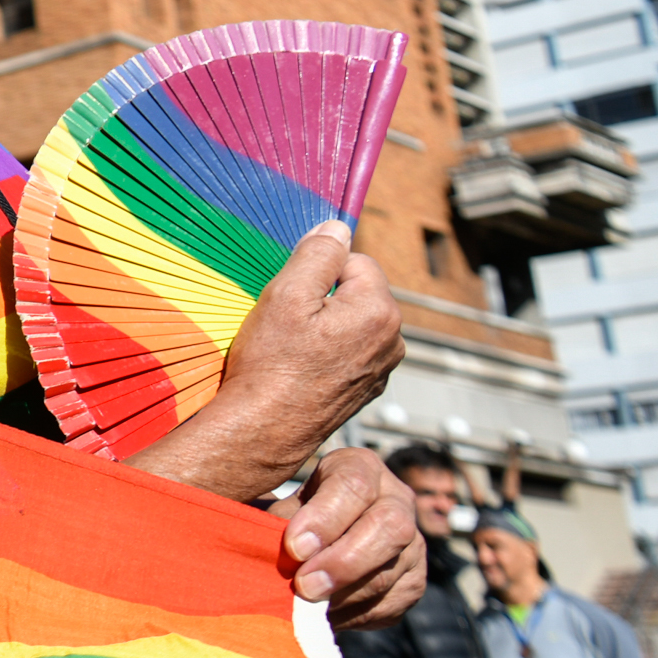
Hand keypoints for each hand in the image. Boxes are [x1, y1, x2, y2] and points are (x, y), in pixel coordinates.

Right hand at [136, 223, 402, 500]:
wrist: (264, 430)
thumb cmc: (272, 365)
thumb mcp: (286, 295)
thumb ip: (317, 254)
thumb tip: (337, 227)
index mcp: (380, 311)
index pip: (355, 260)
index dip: (319, 271)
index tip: (293, 294)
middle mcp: (393, 340)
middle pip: (358, 292)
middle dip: (325, 299)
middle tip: (289, 323)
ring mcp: (382, 368)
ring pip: (353, 322)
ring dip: (327, 326)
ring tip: (294, 348)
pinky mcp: (367, 389)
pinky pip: (351, 351)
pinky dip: (329, 352)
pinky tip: (302, 368)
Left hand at [284, 447, 424, 627]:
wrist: (316, 546)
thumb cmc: (291, 519)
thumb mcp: (282, 509)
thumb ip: (277, 523)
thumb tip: (273, 549)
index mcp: (360, 467)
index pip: (354, 485)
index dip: (325, 519)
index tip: (294, 547)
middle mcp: (396, 500)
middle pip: (389, 528)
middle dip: (343, 562)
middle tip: (304, 585)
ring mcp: (412, 544)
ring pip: (388, 573)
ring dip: (342, 596)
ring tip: (305, 605)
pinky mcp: (413, 583)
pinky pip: (388, 605)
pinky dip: (352, 615)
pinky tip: (324, 613)